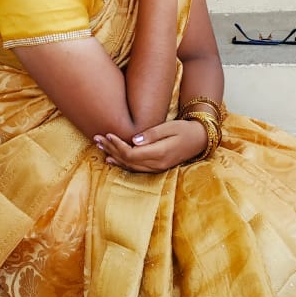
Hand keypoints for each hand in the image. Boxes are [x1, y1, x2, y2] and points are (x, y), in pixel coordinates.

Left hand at [93, 120, 207, 172]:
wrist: (199, 140)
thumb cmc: (185, 130)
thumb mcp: (169, 127)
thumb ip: (152, 134)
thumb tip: (133, 140)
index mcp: (159, 153)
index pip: (131, 153)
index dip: (117, 145)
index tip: (108, 133)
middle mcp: (156, 164)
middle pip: (127, 160)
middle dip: (111, 149)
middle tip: (97, 138)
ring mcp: (156, 168)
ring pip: (129, 166)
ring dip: (113, 156)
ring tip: (99, 147)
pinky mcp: (156, 168)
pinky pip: (135, 169)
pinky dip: (121, 164)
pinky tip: (111, 160)